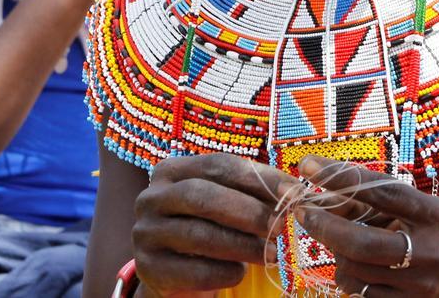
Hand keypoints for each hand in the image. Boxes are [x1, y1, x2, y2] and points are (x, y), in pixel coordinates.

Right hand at [131, 153, 292, 297]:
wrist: (170, 271)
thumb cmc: (204, 227)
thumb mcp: (220, 203)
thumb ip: (248, 193)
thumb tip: (291, 192)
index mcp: (171, 171)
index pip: (217, 165)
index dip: (258, 177)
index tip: (292, 191)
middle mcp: (151, 198)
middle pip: (203, 196)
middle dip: (247, 211)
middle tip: (280, 225)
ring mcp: (146, 233)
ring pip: (199, 235)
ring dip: (242, 245)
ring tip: (270, 254)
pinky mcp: (148, 268)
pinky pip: (193, 271)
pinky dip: (223, 272)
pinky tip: (241, 273)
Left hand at [292, 156, 438, 297]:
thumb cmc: (434, 236)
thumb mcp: (417, 211)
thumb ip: (377, 200)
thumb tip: (324, 192)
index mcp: (438, 216)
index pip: (382, 191)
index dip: (341, 177)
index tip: (309, 165)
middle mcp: (433, 251)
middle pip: (362, 242)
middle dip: (324, 226)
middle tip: (302, 212)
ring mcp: (419, 284)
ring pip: (354, 268)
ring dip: (335, 250)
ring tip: (335, 238)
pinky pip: (358, 289)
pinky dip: (346, 273)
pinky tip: (350, 263)